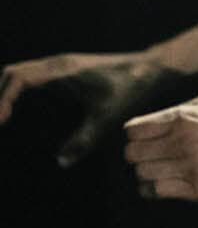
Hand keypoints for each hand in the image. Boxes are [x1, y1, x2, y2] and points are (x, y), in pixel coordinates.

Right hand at [0, 52, 182, 167]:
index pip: (18, 78)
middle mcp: (56, 65)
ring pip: (19, 74)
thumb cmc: (132, 88)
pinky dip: (17, 91)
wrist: (152, 68)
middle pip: (11, 74)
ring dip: (5, 92)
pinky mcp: (65, 72)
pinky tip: (15, 113)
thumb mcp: (109, 115)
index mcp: (61, 70)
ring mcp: (59, 67)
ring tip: (0, 120)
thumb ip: (85, 138)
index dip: (3, 98)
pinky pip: (31, 78)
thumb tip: (61, 162)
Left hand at [124, 92, 197, 200]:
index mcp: (184, 118)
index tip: (147, 139)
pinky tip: (167, 182)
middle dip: (140, 154)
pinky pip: (157, 191)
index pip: (133, 131)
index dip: (137, 135)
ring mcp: (191, 166)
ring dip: (148, 172)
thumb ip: (177, 110)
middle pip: (133, 154)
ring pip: (142, 174)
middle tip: (155, 155)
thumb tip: (147, 123)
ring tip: (163, 169)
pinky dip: (155, 188)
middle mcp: (184, 142)